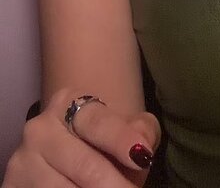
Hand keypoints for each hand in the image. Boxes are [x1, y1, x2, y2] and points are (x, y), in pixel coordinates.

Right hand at [2, 88, 161, 186]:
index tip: (142, 157)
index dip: (121, 141)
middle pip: (84, 165)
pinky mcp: (14, 186)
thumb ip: (139, 129)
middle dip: (113, 185)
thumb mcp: (123, 129)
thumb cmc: (100, 141)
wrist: (61, 156)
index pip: (98, 124)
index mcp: (68, 102)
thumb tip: (142, 144)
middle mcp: (40, 128)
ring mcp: (24, 160)